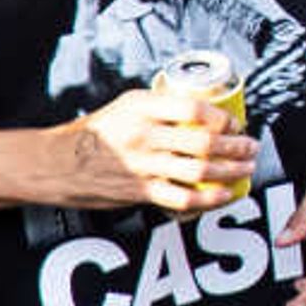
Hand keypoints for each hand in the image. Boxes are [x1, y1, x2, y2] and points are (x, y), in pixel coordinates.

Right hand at [65, 81, 257, 216]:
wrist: (55, 163)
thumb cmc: (94, 133)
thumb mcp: (125, 106)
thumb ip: (159, 106)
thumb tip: (199, 108)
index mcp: (142, 107)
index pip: (194, 107)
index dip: (222, 117)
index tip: (235, 123)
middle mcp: (144, 134)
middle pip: (204, 141)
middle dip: (236, 146)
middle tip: (251, 147)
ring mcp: (142, 164)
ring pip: (200, 170)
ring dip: (231, 171)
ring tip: (246, 169)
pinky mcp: (139, 191)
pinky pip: (183, 198)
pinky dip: (209, 199)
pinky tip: (224, 195)